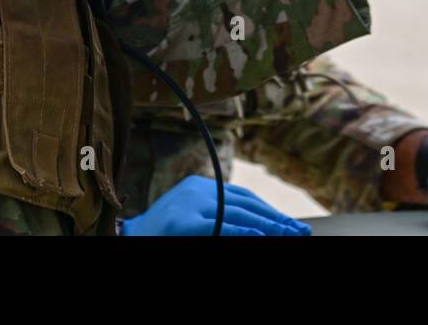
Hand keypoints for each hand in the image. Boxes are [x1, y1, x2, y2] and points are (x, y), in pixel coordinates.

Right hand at [121, 175, 312, 236]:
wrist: (128, 239)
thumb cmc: (162, 235)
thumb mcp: (194, 219)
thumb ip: (219, 217)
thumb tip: (256, 226)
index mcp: (200, 186)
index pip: (243, 195)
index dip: (268, 209)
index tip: (290, 223)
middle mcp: (198, 190)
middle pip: (245, 202)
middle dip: (275, 217)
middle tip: (299, 230)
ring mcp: (191, 205)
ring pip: (238, 212)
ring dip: (268, 225)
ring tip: (290, 234)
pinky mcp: (185, 223)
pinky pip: (222, 225)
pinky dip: (245, 230)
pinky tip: (263, 235)